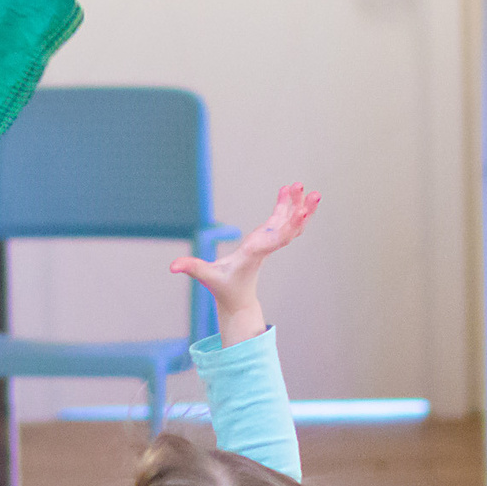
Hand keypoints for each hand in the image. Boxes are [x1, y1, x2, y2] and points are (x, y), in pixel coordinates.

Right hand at [172, 183, 319, 304]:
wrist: (238, 300)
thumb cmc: (224, 287)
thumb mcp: (206, 277)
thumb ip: (191, 269)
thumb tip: (172, 266)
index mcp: (254, 253)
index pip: (274, 240)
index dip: (288, 226)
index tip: (301, 214)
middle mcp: (265, 246)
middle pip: (289, 228)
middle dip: (302, 212)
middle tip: (314, 195)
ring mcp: (268, 242)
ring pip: (289, 222)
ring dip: (298, 205)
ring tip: (303, 185)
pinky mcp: (265, 238)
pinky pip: (280, 219)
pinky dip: (286, 205)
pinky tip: (289, 189)